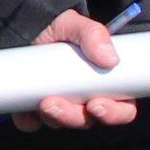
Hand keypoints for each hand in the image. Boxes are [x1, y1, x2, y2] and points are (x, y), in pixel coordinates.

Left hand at [11, 8, 137, 132]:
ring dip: (54, 117)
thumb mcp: (76, 24)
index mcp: (106, 85)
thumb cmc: (60, 31)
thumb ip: (94, 34)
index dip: (114, 113)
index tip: (96, 104)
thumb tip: (110, 59)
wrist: (27, 30)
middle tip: (60, 104)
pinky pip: (32, 124)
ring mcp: (60, 107)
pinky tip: (26, 109)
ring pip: (61, 123)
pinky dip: (29, 120)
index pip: (122, 109)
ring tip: (45, 102)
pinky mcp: (35, 111)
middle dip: (75, 117)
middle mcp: (85, 100)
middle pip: (88, 121)